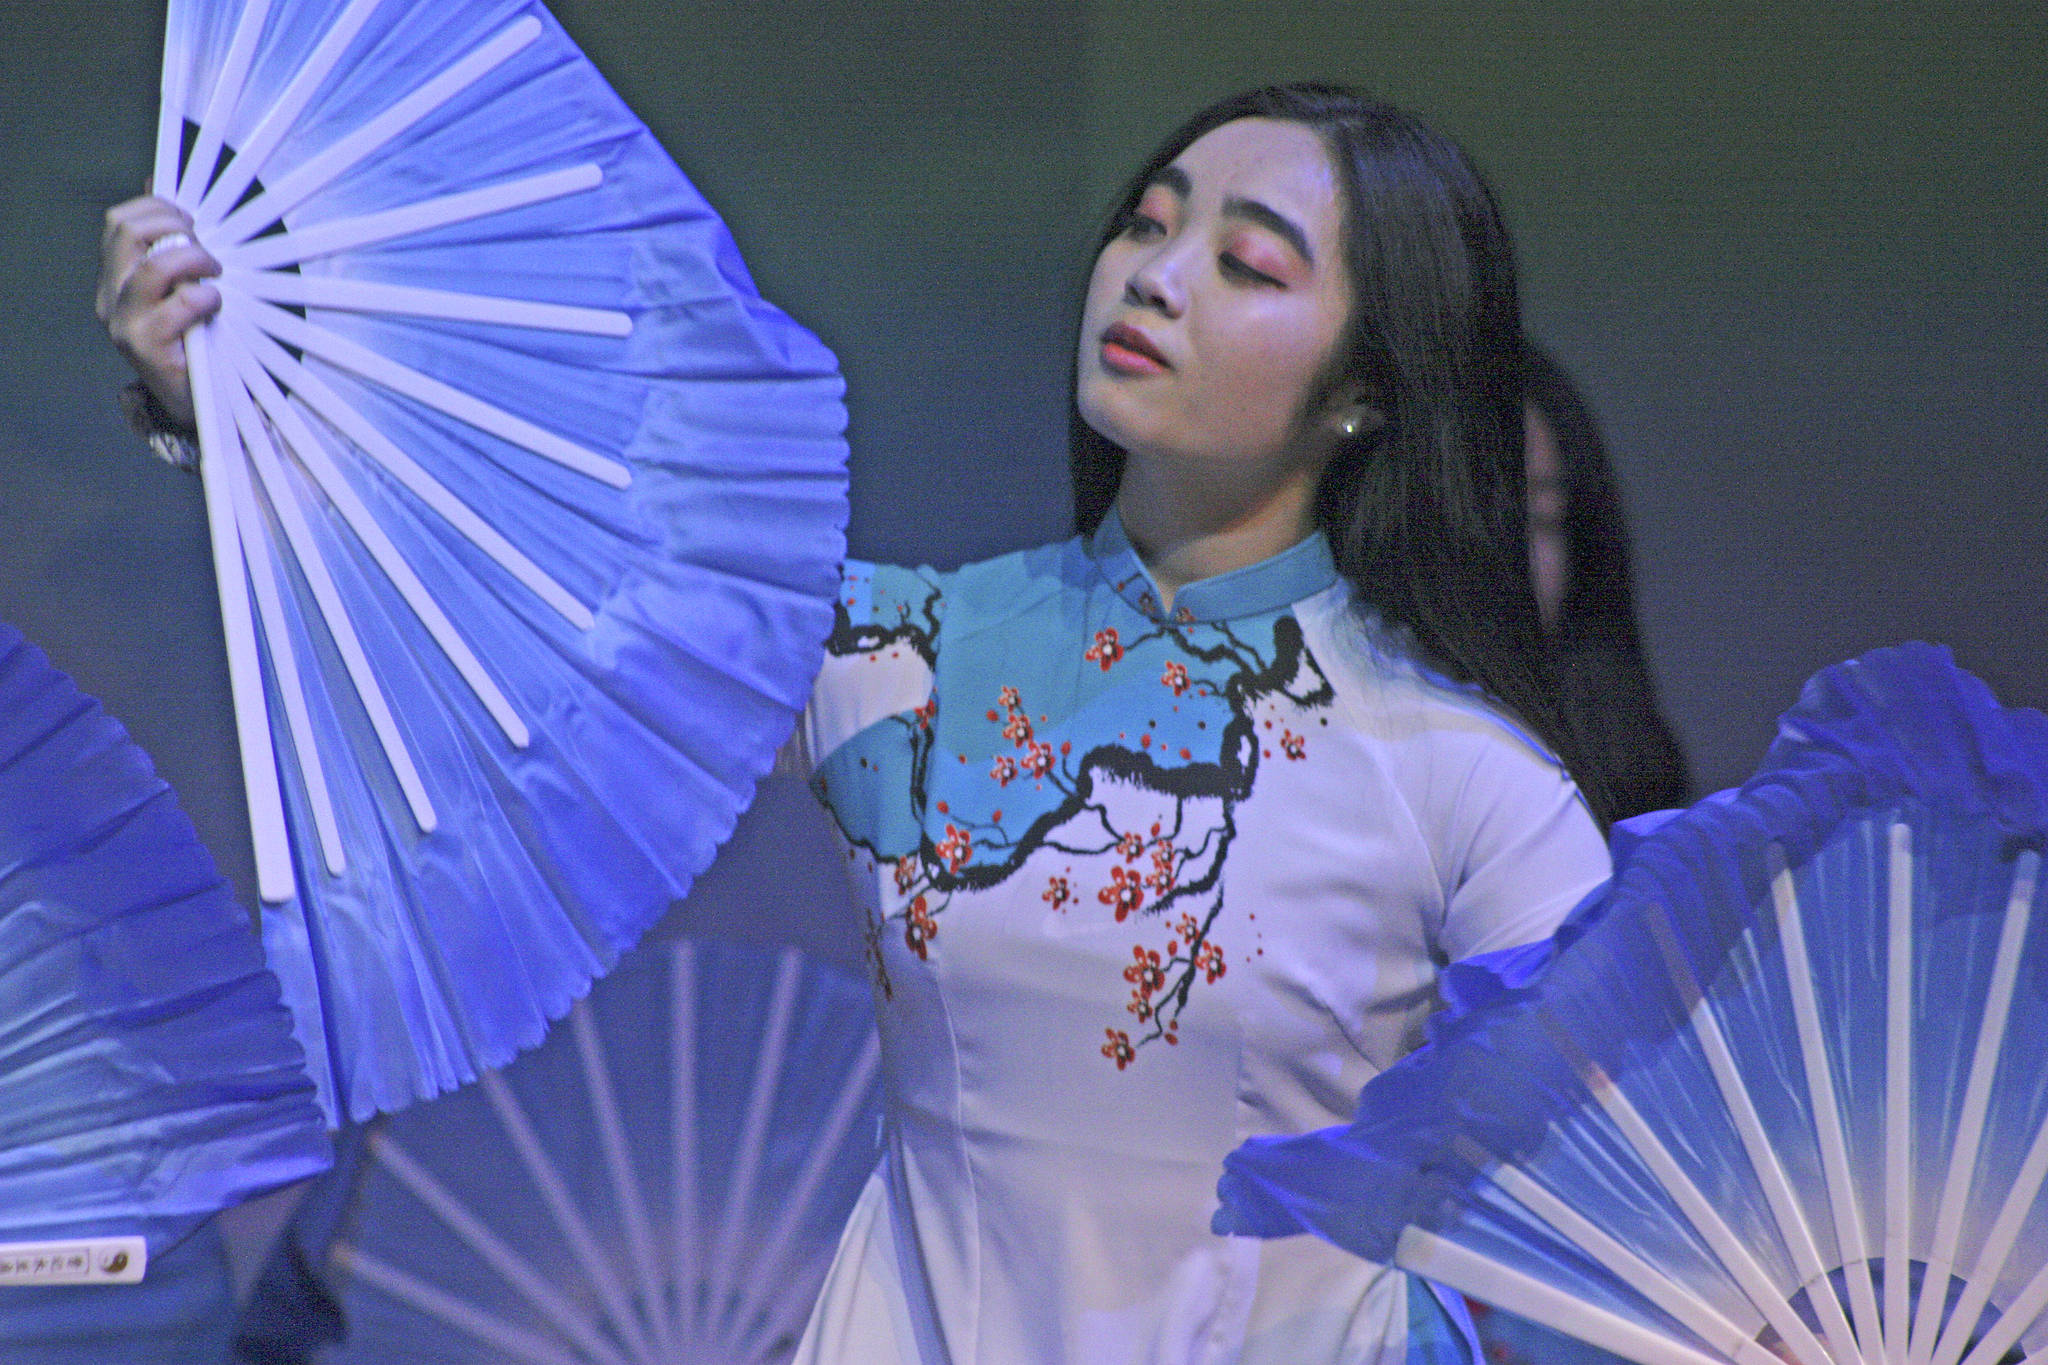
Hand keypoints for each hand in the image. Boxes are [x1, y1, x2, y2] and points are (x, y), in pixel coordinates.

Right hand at [97, 193, 221, 430]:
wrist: (196, 401)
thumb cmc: (197, 338)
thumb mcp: (184, 284)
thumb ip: (171, 242)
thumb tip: (159, 184)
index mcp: (117, 277)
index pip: (119, 221)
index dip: (158, 207)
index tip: (192, 218)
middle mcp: (111, 297)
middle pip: (127, 232)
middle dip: (174, 225)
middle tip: (206, 245)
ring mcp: (124, 324)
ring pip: (152, 267)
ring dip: (194, 259)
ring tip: (216, 273)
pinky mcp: (146, 349)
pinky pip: (177, 306)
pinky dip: (204, 297)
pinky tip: (216, 304)